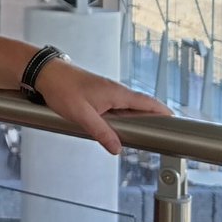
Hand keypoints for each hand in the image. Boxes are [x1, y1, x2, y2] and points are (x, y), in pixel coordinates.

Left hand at [35, 58, 170, 155]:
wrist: (45, 73)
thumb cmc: (62, 89)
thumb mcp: (82, 115)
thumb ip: (101, 132)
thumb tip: (117, 148)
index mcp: (117, 93)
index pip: (148, 102)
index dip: (163, 111)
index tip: (177, 121)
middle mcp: (116, 90)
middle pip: (142, 105)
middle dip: (154, 117)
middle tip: (163, 132)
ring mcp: (107, 91)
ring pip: (129, 106)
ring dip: (139, 117)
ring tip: (145, 133)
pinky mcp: (98, 94)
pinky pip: (118, 106)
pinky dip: (125, 115)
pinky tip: (120, 126)